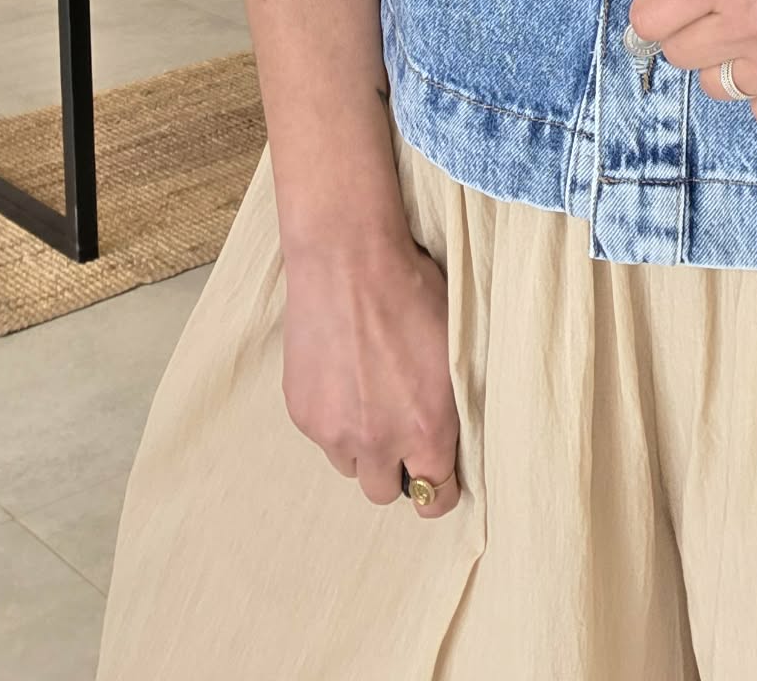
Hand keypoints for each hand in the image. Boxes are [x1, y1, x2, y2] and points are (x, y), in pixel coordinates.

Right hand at [281, 232, 461, 519]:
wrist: (347, 259)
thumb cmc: (411, 290)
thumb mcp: (454, 349)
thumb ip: (449, 405)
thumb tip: (448, 433)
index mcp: (427, 428)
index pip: (433, 496)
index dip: (438, 489)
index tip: (436, 475)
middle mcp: (379, 441)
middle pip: (384, 491)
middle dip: (395, 468)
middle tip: (399, 431)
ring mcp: (334, 430)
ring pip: (349, 464)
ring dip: (360, 444)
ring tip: (368, 395)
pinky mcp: (302, 413)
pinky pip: (322, 435)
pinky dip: (333, 417)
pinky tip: (341, 375)